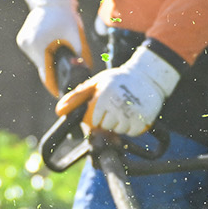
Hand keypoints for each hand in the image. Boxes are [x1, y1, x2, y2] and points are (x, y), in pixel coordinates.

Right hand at [17, 0, 86, 95]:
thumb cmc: (65, 16)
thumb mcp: (75, 35)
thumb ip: (79, 54)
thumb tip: (83, 71)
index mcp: (39, 45)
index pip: (46, 73)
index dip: (54, 84)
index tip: (60, 92)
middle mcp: (28, 44)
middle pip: (42, 67)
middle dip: (54, 72)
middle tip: (65, 76)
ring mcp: (23, 41)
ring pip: (38, 60)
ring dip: (48, 62)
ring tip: (60, 57)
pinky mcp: (22, 38)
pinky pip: (35, 52)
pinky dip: (43, 53)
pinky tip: (52, 47)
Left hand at [52, 44, 180, 137]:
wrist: (148, 76)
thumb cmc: (117, 80)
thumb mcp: (96, 83)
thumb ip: (77, 96)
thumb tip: (59, 111)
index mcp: (103, 97)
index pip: (92, 121)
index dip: (95, 116)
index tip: (101, 108)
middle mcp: (117, 106)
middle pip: (105, 127)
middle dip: (107, 120)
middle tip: (114, 107)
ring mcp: (132, 114)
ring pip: (118, 131)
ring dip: (119, 124)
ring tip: (123, 109)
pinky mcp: (144, 120)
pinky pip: (131, 133)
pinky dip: (131, 127)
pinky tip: (132, 114)